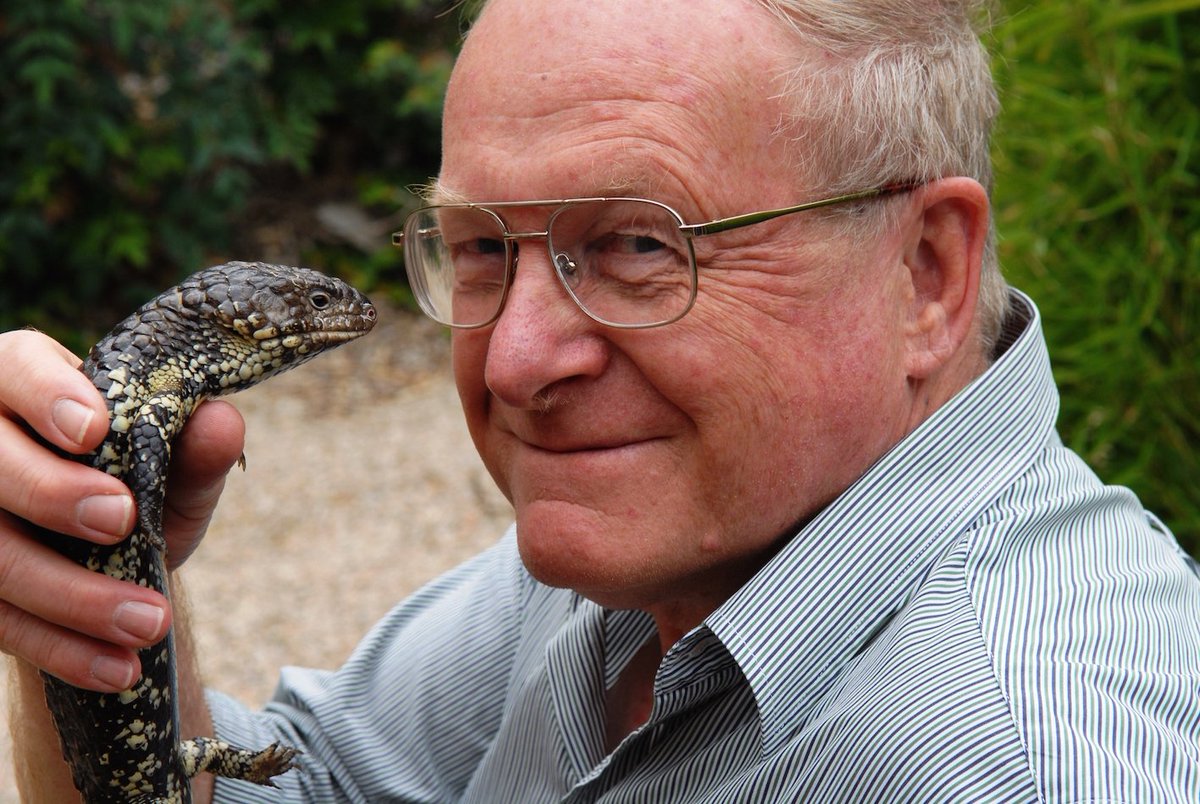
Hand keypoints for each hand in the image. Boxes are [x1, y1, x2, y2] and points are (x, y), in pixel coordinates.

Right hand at [0, 330, 244, 690]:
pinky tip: (117, 668)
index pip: (16, 369)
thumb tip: (224, 422)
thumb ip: (197, 448)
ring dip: (71, 596)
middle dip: (52, 494)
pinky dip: (62, 649)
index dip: (46, 395)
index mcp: (23, 383)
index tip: (95, 429)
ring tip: (148, 623)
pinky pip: (0, 623)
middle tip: (121, 520)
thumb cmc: (137, 483)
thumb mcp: (174, 468)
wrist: (107, 556)